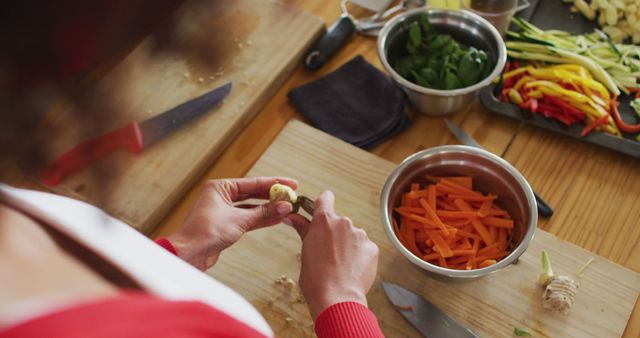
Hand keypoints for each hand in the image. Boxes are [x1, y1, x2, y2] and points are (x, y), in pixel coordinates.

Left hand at [168, 177, 296, 270]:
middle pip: (253, 193)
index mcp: (220, 187)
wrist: (189, 254)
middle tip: (291, 195)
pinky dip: (261, 219)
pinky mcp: (226, 225)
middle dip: (272, 196)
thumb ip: (264, 212)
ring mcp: (223, 211)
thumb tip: (285, 206)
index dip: (274, 183)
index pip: (253, 183)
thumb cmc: (205, 232)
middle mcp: (221, 196)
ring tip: (287, 208)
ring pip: (251, 207)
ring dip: (268, 209)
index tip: (291, 184)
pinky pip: (247, 219)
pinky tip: (276, 219)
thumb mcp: (240, 220)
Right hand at [285, 191, 378, 319]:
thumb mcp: (304, 250)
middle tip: (328, 253)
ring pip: (353, 236)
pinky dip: (359, 256)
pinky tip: (352, 269)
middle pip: (339, 223)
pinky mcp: (372, 248)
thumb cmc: (316, 278)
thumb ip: (302, 229)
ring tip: (341, 265)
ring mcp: (360, 235)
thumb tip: (290, 217)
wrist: (336, 297)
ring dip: (348, 245)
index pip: (325, 198)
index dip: (323, 203)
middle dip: (335, 234)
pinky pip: (364, 248)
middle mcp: (344, 223)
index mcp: (324, 221)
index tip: (321, 209)